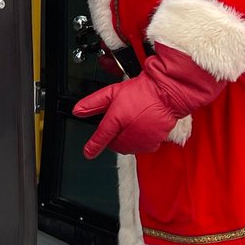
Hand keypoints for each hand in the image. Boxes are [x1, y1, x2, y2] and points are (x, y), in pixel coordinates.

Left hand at [73, 43, 224, 157]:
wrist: (166, 95)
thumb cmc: (141, 92)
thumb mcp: (112, 92)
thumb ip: (93, 103)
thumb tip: (78, 110)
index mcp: (117, 119)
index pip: (101, 136)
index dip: (93, 146)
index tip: (87, 153)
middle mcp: (129, 133)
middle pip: (113, 144)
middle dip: (111, 136)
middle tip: (118, 121)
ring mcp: (141, 141)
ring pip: (126, 147)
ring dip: (123, 140)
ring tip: (130, 122)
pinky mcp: (152, 145)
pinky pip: (139, 148)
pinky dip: (136, 142)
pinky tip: (140, 128)